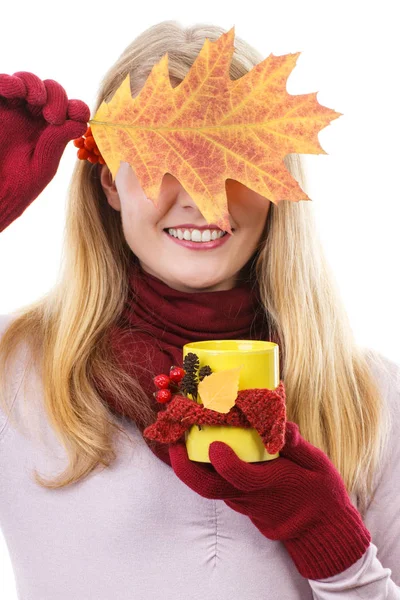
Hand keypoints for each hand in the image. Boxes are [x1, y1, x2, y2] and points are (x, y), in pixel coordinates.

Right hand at [0, 71, 89, 231]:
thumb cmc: (20, 184)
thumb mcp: (45, 164)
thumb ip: (57, 141)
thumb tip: (79, 122)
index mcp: (52, 130)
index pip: (70, 109)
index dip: (77, 108)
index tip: (78, 115)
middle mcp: (34, 116)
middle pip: (51, 90)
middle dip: (56, 97)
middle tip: (53, 117)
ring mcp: (14, 110)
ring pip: (28, 82)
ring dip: (35, 85)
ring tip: (37, 101)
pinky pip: (2, 85)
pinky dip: (9, 82)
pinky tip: (14, 89)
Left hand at [168, 421, 370, 579]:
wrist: (321, 530)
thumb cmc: (321, 493)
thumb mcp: (318, 464)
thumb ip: (298, 445)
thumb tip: (283, 425)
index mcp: (272, 484)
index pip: (241, 477)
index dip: (226, 462)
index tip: (214, 444)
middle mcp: (251, 496)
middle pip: (209, 488)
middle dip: (185, 467)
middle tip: (173, 440)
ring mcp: (242, 502)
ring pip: (209, 487)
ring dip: (190, 464)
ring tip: (181, 434)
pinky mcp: (240, 503)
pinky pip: (216, 487)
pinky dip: (204, 468)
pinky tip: (201, 446)